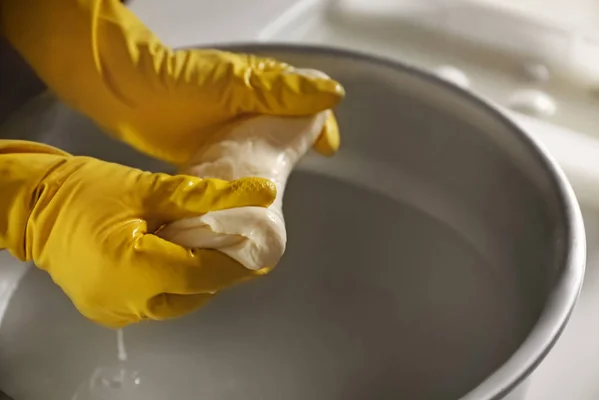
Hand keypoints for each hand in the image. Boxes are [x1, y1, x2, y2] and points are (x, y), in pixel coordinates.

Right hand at [0, 140, 275, 327]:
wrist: (32, 205)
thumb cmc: (88, 189)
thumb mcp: (150, 187)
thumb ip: (209, 195)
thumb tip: (261, 193)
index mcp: (135, 270)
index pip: (203, 274)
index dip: (236, 263)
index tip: (259, 248)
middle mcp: (127, 303)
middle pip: (193, 293)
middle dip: (219, 271)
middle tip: (236, 243)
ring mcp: (115, 313)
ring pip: (177, 302)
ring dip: (196, 279)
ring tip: (210, 249)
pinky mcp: (107, 311)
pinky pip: (155, 303)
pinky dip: (173, 284)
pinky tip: (178, 259)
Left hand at [1, 0, 344, 165]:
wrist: (126, 95)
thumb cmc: (178, 83)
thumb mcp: (237, 86)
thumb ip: (283, 92)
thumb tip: (333, 96)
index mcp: (262, 85)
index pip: (306, 101)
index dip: (321, 124)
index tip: (328, 149)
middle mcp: (250, 105)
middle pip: (288, 126)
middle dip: (301, 146)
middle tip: (305, 168)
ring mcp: (231, 127)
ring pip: (266, 146)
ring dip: (276, 162)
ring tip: (282, 184)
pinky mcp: (213, 147)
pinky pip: (241, 161)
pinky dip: (251, 173)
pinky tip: (254, 188)